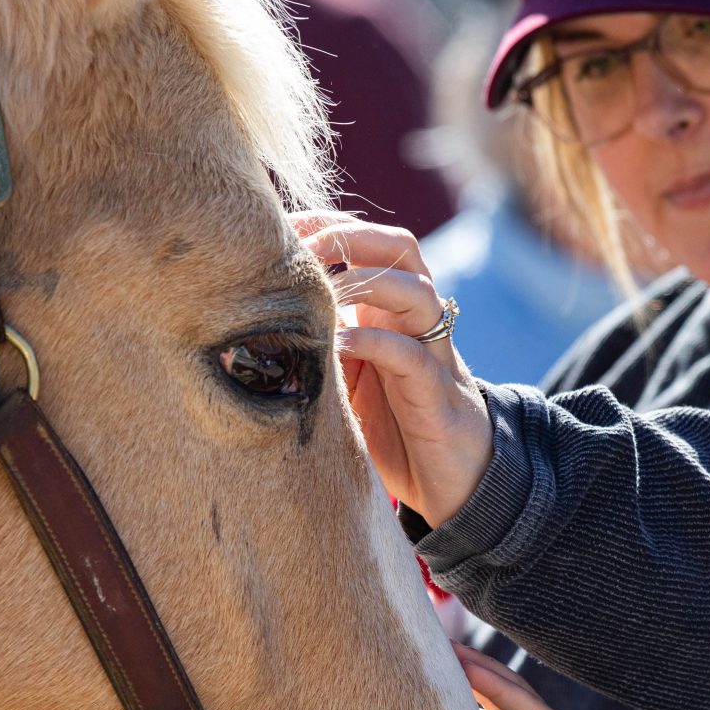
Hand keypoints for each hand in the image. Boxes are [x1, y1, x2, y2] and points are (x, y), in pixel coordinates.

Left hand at [293, 211, 492, 525]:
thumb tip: (255, 323)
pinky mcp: (436, 395)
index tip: (283, 227)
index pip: (370, 244)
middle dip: (350, 238)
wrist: (454, 483)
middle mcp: (415, 323)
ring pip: (416, 292)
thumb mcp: (346, 380)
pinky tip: (339, 344)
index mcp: (391, 312)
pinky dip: (374, 342)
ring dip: (368, 280)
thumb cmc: (393, 429)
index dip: (330, 226)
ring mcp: (432, 354)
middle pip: (401, 249)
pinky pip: (411, 355)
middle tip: (303, 245)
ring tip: (321, 287)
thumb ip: (319, 346)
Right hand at [458, 645, 612, 709]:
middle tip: (444, 644)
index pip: (525, 704)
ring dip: (472, 676)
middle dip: (480, 664)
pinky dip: (469, 701)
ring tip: (439, 657)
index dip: (495, 685)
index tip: (466, 665)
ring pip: (497, 698)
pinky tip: (446, 693)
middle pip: (510, 689)